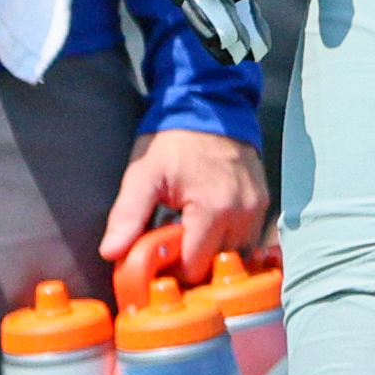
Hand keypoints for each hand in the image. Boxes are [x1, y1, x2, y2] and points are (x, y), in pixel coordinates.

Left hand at [101, 127, 270, 272]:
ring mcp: (257, 207)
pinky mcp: (263, 202)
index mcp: (213, 209)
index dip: (173, 270)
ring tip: (188, 231)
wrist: (208, 104)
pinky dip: (227, 239)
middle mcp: (242, 212)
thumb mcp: (143, 174)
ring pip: (235, 254)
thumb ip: (128, 215)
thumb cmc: (174, 139)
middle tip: (170, 244)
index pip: (195, 267)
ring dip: (211, 252)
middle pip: (217, 265)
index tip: (158, 261)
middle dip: (192, 262)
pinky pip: (247, 237)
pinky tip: (207, 225)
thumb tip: (111, 252)